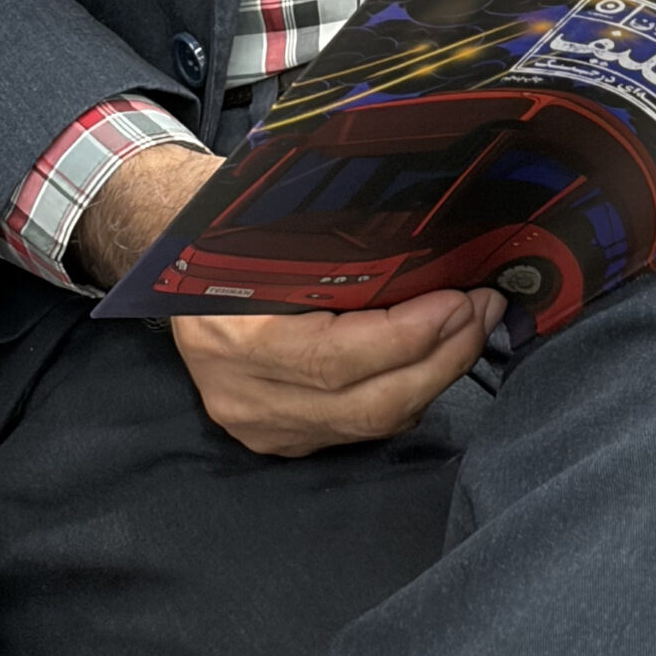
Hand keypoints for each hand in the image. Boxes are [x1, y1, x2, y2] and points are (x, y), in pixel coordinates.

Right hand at [73, 140, 503, 457]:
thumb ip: (329, 236)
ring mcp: (259, 425)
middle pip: (363, 403)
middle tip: (486, 308)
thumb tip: (425, 228)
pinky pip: (358, 430)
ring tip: (472, 325)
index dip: (408, 335)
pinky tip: (434, 355)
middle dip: (441, 358)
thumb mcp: (266, 217)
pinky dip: (404, 394)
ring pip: (369, 424)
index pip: (335, 356)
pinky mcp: (279, 438)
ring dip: (433, 376)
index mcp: (230, 334)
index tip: (462, 297)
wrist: (168, 259)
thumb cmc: (226, 223)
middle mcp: (242, 394)